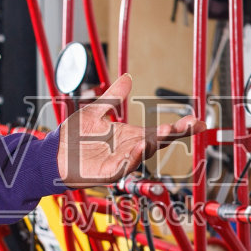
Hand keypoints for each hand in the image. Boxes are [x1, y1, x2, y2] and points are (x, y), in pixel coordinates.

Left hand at [56, 74, 201, 186]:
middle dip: (176, 134)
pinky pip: (123, 167)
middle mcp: (129, 149)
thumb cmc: (74, 137)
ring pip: (143, 154)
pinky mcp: (107, 173)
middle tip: (193, 125)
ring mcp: (120, 162)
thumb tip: (127, 77)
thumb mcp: (95, 111)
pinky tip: (139, 147)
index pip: (160, 131)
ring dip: (154, 143)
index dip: (179, 128)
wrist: (52, 154)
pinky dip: (132, 158)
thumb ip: (113, 98)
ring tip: (166, 132)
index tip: (198, 121)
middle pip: (158, 142)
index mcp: (130, 136)